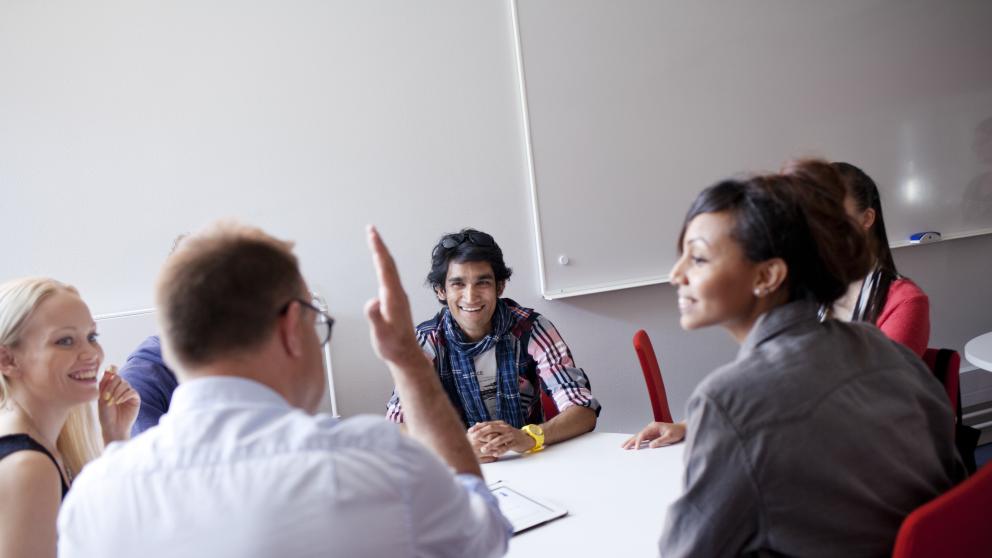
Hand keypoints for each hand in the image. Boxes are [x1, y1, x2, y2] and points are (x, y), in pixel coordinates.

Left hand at [97, 367, 139, 444]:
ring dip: (117, 392)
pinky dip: (124, 395)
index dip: (111, 370)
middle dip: (111, 386)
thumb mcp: (101, 398)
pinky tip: (119, 402)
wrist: (113, 427)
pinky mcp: (135, 398)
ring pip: (125, 384)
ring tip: (112, 402)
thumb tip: (108, 368)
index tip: (107, 376)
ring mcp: (128, 392)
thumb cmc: (105, 415)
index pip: (113, 372)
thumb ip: (105, 384)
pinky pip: (131, 391)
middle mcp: (120, 387)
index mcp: (111, 386)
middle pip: (118, 377)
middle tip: (106, 397)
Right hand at [364, 226, 429, 368]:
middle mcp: (397, 293)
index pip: (384, 267)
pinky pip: (389, 276)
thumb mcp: (381, 334)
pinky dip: (383, 264)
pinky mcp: (396, 300)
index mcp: (392, 297)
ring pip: (390, 269)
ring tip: (374, 241)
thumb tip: (371, 302)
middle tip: (371, 229)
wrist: (405, 355)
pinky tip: (380, 263)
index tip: (372, 233)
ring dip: (382, 253)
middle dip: (379, 245)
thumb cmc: (392, 346)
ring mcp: (397, 296)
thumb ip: (375, 318)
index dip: (377, 249)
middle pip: (388, 263)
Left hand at [469, 420, 535, 459]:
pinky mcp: (515, 442)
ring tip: (483, 450)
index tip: (469, 431)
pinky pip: (507, 446)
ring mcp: (510, 435)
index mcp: (500, 424)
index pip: (487, 424)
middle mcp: (505, 428)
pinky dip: (501, 450)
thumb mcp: (500, 430)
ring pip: (499, 439)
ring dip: (490, 444)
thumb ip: (489, 427)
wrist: (526, 439)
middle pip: (492, 428)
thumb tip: (477, 423)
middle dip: (481, 433)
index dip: (478, 427)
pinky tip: (495, 454)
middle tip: (473, 438)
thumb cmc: (510, 435)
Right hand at [621, 421, 685, 449]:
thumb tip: (650, 445)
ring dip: (632, 441)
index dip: (638, 441)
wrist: (682, 429)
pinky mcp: (652, 434)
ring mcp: (651, 431)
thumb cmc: (677, 432)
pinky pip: (643, 438)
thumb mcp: (670, 437)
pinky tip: (633, 445)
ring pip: (639, 436)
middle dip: (631, 441)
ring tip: (624, 446)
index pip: (643, 434)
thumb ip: (660, 441)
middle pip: (638, 434)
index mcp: (654, 426)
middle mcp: (651, 427)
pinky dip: (637, 442)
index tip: (636, 448)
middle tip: (623, 447)